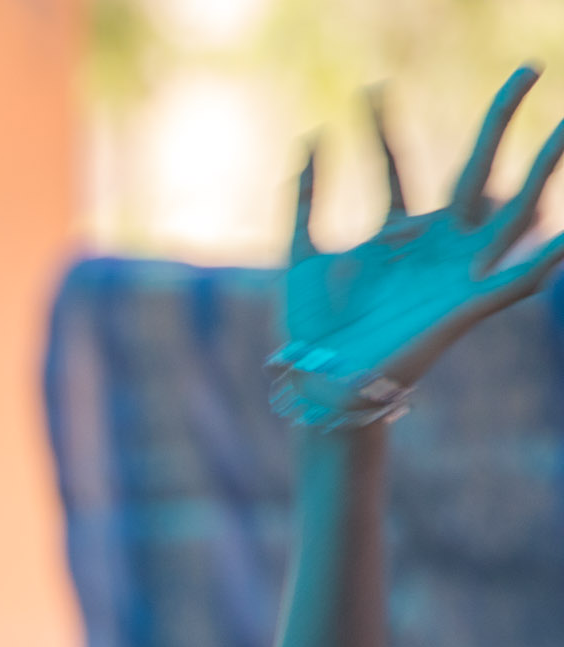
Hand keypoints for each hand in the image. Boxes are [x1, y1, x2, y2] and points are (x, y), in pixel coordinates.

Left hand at [282, 66, 563, 388]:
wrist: (321, 384)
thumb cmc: (314, 329)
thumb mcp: (302, 253)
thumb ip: (304, 200)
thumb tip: (310, 139)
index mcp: (395, 235)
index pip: (396, 167)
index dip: (382, 130)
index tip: (368, 89)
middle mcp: (434, 246)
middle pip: (476, 171)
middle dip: (502, 121)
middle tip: (529, 68)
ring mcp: (455, 273)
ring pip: (512, 212)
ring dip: (543, 170)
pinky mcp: (466, 308)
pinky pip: (515, 282)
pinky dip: (542, 261)